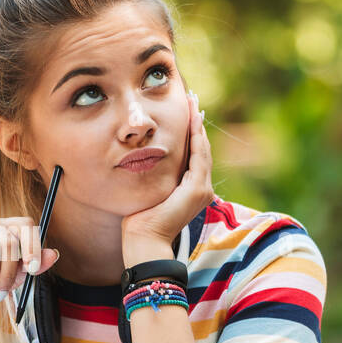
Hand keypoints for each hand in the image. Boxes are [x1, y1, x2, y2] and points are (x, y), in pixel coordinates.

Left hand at [121, 90, 213, 251]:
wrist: (144, 241)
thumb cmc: (139, 222)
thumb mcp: (148, 193)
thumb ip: (153, 178)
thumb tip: (141, 161)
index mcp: (191, 190)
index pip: (192, 155)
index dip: (190, 133)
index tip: (185, 112)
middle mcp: (201, 189)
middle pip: (200, 148)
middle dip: (195, 124)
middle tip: (191, 100)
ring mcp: (202, 189)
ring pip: (201, 149)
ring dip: (197, 125)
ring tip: (193, 104)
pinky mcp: (197, 190)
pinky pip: (198, 156)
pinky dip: (196, 137)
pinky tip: (191, 120)